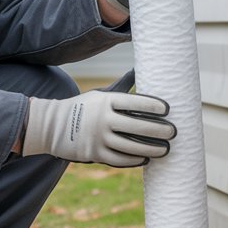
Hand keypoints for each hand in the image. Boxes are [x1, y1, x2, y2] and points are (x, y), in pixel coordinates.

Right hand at [21, 87, 175, 166]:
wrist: (53, 126)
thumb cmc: (84, 107)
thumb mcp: (101, 93)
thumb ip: (122, 86)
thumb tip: (140, 68)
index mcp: (106, 101)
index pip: (134, 102)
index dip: (153, 106)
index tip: (167, 109)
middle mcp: (102, 119)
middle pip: (136, 126)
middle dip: (159, 130)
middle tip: (174, 132)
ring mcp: (98, 138)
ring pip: (131, 146)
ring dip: (152, 148)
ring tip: (166, 149)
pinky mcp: (94, 153)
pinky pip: (119, 159)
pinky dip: (135, 160)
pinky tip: (147, 158)